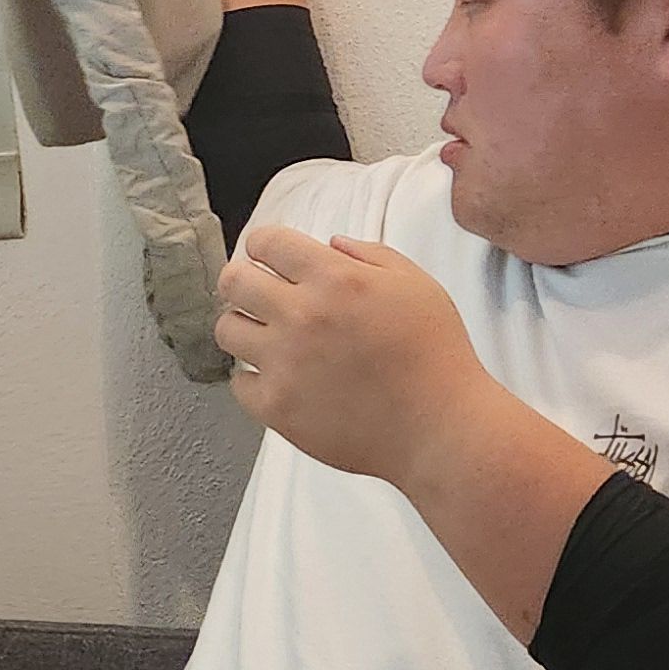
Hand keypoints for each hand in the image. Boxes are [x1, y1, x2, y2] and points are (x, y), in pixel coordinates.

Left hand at [212, 225, 494, 486]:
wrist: (440, 427)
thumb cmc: (436, 355)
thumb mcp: (415, 284)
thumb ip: (369, 254)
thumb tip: (329, 245)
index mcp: (335, 279)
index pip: (267, 242)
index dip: (265, 245)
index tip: (268, 257)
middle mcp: (302, 316)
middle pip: (233, 281)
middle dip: (242, 280)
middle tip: (255, 292)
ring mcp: (285, 364)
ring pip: (228, 330)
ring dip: (244, 327)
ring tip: (266, 336)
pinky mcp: (278, 407)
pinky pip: (239, 383)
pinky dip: (253, 378)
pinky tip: (278, 377)